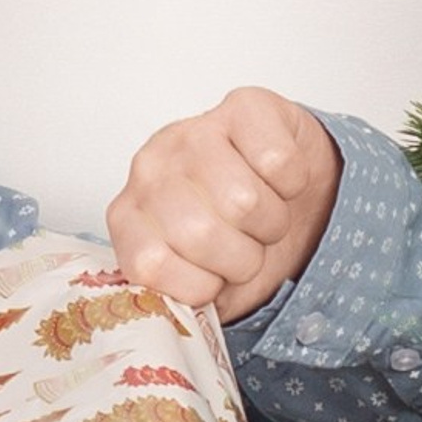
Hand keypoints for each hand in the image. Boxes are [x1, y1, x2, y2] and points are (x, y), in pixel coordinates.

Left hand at [107, 86, 341, 320]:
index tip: (212, 279)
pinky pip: (278, 163)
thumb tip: (179, 315)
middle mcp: (151, 166)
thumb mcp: (203, 281)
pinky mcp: (244, 106)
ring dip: (270, 224)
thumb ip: (179, 300)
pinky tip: (280, 182)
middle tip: (247, 246)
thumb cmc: (241, 241)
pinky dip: (292, 186)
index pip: (151, 266)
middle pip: (200, 234)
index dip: (199, 286)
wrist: (291, 197)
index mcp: (130, 215)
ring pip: (243, 201)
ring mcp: (194, 131)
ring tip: (264, 217)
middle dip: (241, 257)